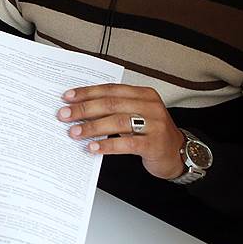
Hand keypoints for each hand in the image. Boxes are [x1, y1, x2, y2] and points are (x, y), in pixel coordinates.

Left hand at [58, 84, 186, 179]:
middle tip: (64, 115)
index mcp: (144, 94)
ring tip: (74, 132)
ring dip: (92, 127)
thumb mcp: (136, 115)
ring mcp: (154, 125)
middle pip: (111, 104)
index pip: (110, 89)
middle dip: (84, 109)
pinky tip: (92, 147)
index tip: (67, 97)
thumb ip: (114, 110)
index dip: (87, 92)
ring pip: (118, 122)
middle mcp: (150, 106)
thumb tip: (79, 110)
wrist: (179, 153)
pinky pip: (126, 143)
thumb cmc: (151, 133)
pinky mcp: (154, 144)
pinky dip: (107, 145)